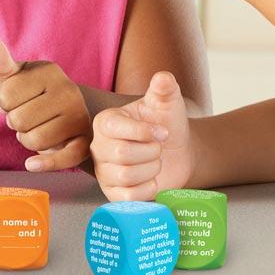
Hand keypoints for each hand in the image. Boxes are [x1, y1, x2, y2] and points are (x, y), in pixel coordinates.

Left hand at [0, 37, 91, 171]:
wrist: (68, 116)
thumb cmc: (33, 96)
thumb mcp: (15, 79)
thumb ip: (1, 64)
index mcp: (50, 71)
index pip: (6, 96)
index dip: (5, 104)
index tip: (19, 100)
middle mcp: (69, 90)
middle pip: (18, 120)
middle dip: (16, 124)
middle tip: (30, 118)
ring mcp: (79, 116)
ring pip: (34, 141)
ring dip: (28, 141)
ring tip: (39, 129)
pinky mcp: (84, 142)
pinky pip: (61, 159)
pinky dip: (43, 165)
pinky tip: (32, 164)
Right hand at [90, 71, 193, 200]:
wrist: (176, 152)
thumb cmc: (166, 123)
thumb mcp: (167, 102)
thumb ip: (165, 87)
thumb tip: (163, 78)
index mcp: (106, 121)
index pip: (117, 127)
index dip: (145, 132)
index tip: (163, 132)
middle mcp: (99, 146)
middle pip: (122, 153)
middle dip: (151, 151)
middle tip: (158, 148)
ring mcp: (104, 172)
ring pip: (126, 175)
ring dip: (151, 169)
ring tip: (155, 162)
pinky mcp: (113, 194)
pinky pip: (128, 197)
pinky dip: (148, 189)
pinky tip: (152, 179)